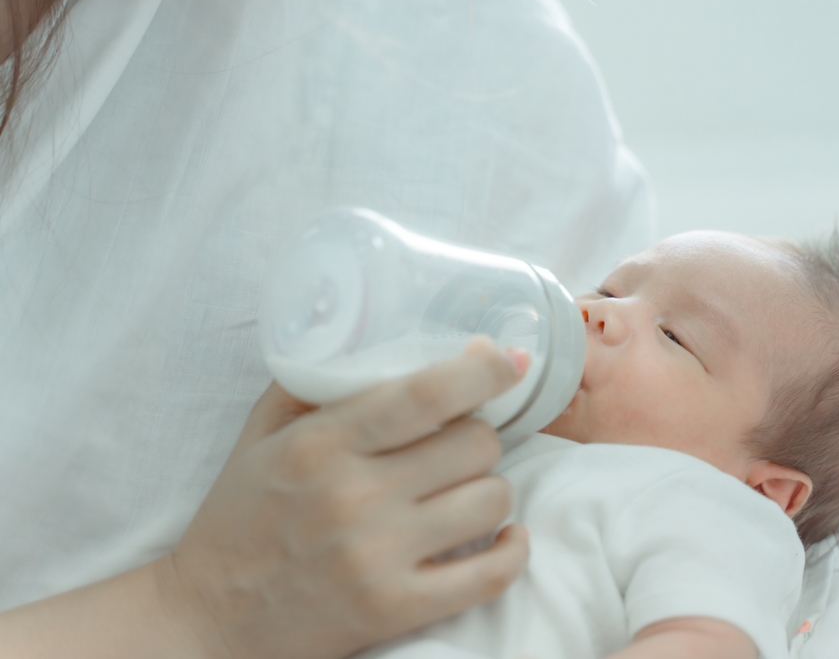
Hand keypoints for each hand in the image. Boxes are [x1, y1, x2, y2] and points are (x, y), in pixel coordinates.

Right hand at [156, 337, 530, 658]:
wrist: (209, 618)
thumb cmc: (240, 516)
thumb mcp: (262, 434)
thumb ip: (317, 382)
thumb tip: (388, 337)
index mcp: (320, 444)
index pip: (425, 393)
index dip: (482, 371)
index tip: (509, 359)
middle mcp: (353, 496)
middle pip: (475, 443)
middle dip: (479, 435)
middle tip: (459, 444)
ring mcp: (377, 557)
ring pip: (491, 500)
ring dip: (489, 489)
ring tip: (463, 492)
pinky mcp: (395, 609)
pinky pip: (491, 575)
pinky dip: (513, 552)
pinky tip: (507, 538)